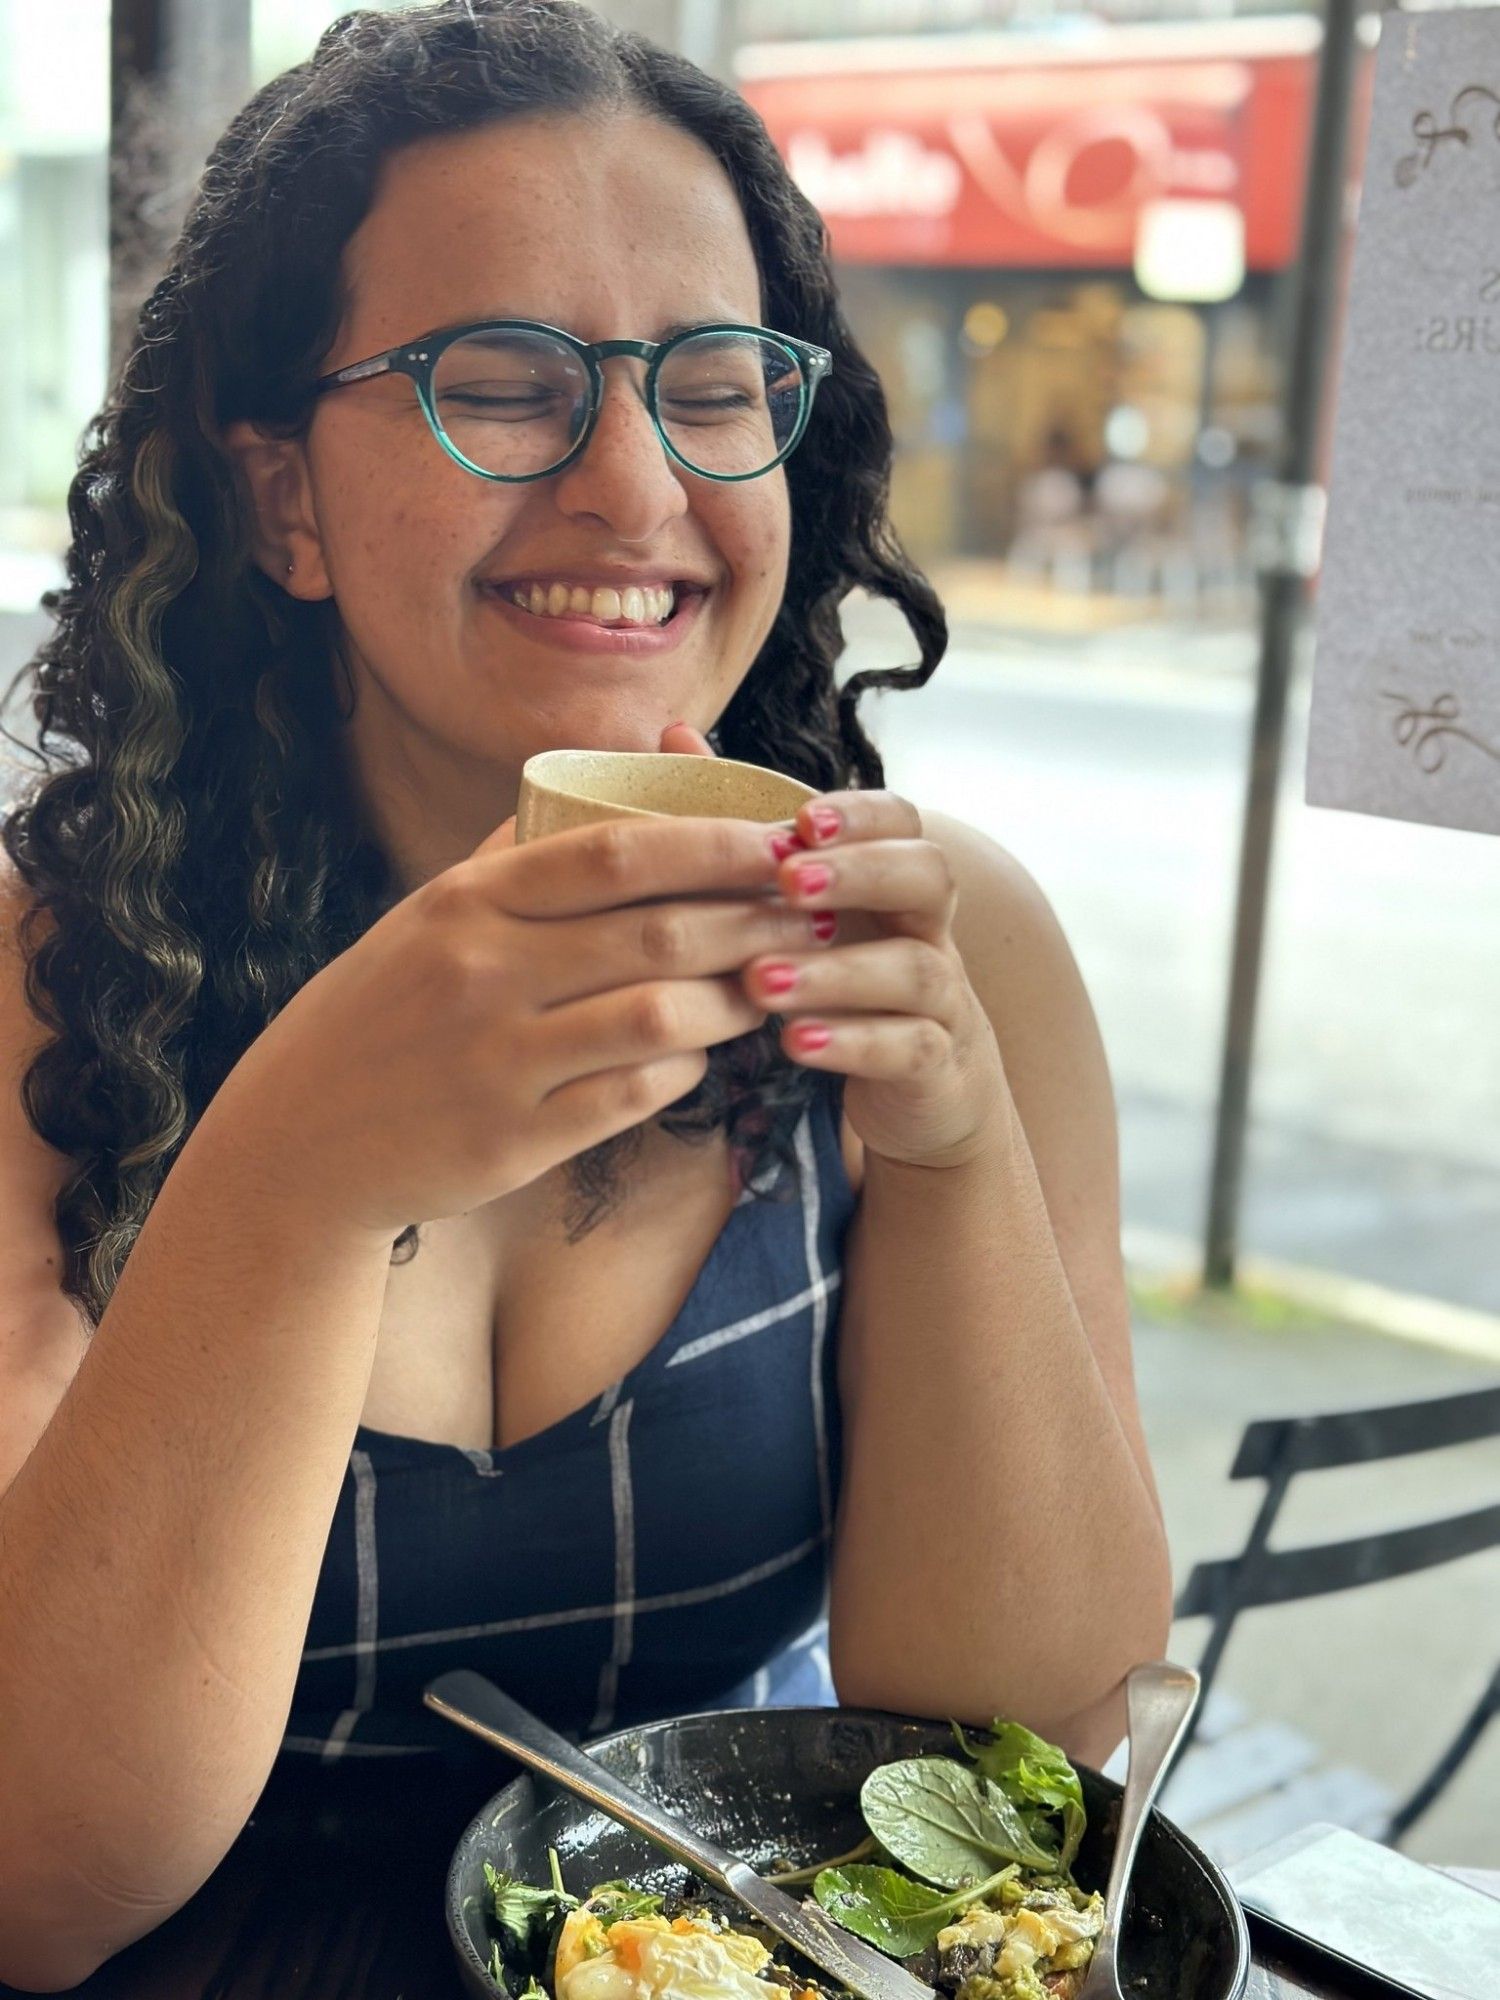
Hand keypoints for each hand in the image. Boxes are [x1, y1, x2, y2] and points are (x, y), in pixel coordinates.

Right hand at [216, 758, 832, 1237]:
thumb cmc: (382, 1013)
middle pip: (659, 931)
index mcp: (468, 903)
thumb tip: (604, 777)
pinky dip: (685, 1071)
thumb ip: (515, 853)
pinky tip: (702, 1055)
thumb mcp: (429, 918)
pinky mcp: (513, 1139)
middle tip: (812, 912)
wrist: (298, 1140)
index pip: (616, 852)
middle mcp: (483, 973)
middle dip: (755, 918)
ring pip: (662, 1017)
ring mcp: (497, 1060)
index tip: (780, 840)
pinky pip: (634, 1095)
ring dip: (735, 1000)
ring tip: (771, 985)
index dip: (714, 842)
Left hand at [662, 723, 1008, 1171]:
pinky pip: (909, 1047)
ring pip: (915, 968)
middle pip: (930, 876)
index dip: (858, 815)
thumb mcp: (792, 906)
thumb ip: (741, 827)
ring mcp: (941, 997)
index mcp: (892, 880)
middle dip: (860, 872)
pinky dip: (853, 1042)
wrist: (917, 1089)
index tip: (800, 822)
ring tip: (761, 979)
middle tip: (788, 881)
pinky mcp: (935, 1065)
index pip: (901, 821)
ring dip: (836, 971)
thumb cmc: (837, 978)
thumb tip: (675, 732)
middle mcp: (928, 927)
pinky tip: (794, 1042)